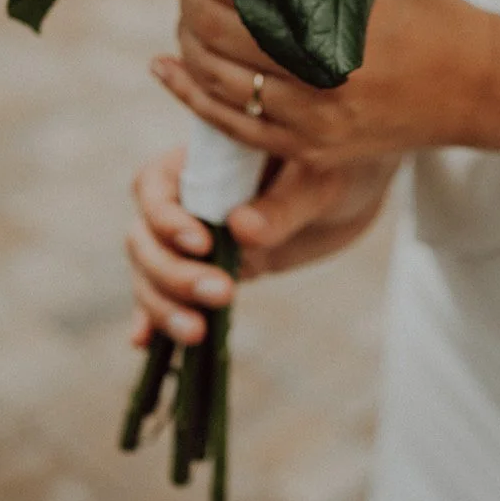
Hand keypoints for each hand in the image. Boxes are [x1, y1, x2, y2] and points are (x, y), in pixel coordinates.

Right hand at [125, 145, 397, 345]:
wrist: (355, 186)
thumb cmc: (336, 163)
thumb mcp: (318, 178)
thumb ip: (282, 204)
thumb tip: (242, 229)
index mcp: (202, 157)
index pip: (154, 185)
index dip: (167, 218)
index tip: (203, 243)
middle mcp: (187, 196)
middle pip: (146, 236)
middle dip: (172, 272)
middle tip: (221, 294)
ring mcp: (195, 237)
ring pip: (152, 271)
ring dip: (165, 304)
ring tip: (197, 332)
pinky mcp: (209, 270)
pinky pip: (171, 294)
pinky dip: (154, 318)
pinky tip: (144, 342)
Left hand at [150, 0, 492, 172]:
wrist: (478, 87)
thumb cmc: (432, 9)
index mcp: (344, 21)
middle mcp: (325, 76)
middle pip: (221, 30)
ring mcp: (315, 122)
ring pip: (217, 78)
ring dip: (186, 37)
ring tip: (183, 7)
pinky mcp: (311, 151)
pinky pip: (231, 125)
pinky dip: (189, 93)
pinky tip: (164, 67)